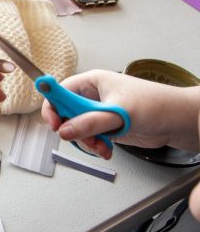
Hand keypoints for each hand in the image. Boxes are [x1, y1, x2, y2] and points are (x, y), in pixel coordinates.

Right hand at [41, 69, 199, 159]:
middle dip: (72, 130)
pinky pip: (89, 138)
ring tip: (100, 145)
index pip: (60, 91)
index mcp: (92, 82)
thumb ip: (90, 123)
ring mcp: (99, 113)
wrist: (178, 121)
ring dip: (86, 141)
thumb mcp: (118, 113)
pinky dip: (95, 146)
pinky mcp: (106, 127)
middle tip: (82, 137)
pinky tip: (106, 149)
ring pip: (77, 129)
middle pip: (66, 113)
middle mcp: (92, 97)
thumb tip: (65, 130)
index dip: (53, 106)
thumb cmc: (156, 104)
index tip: (53, 123)